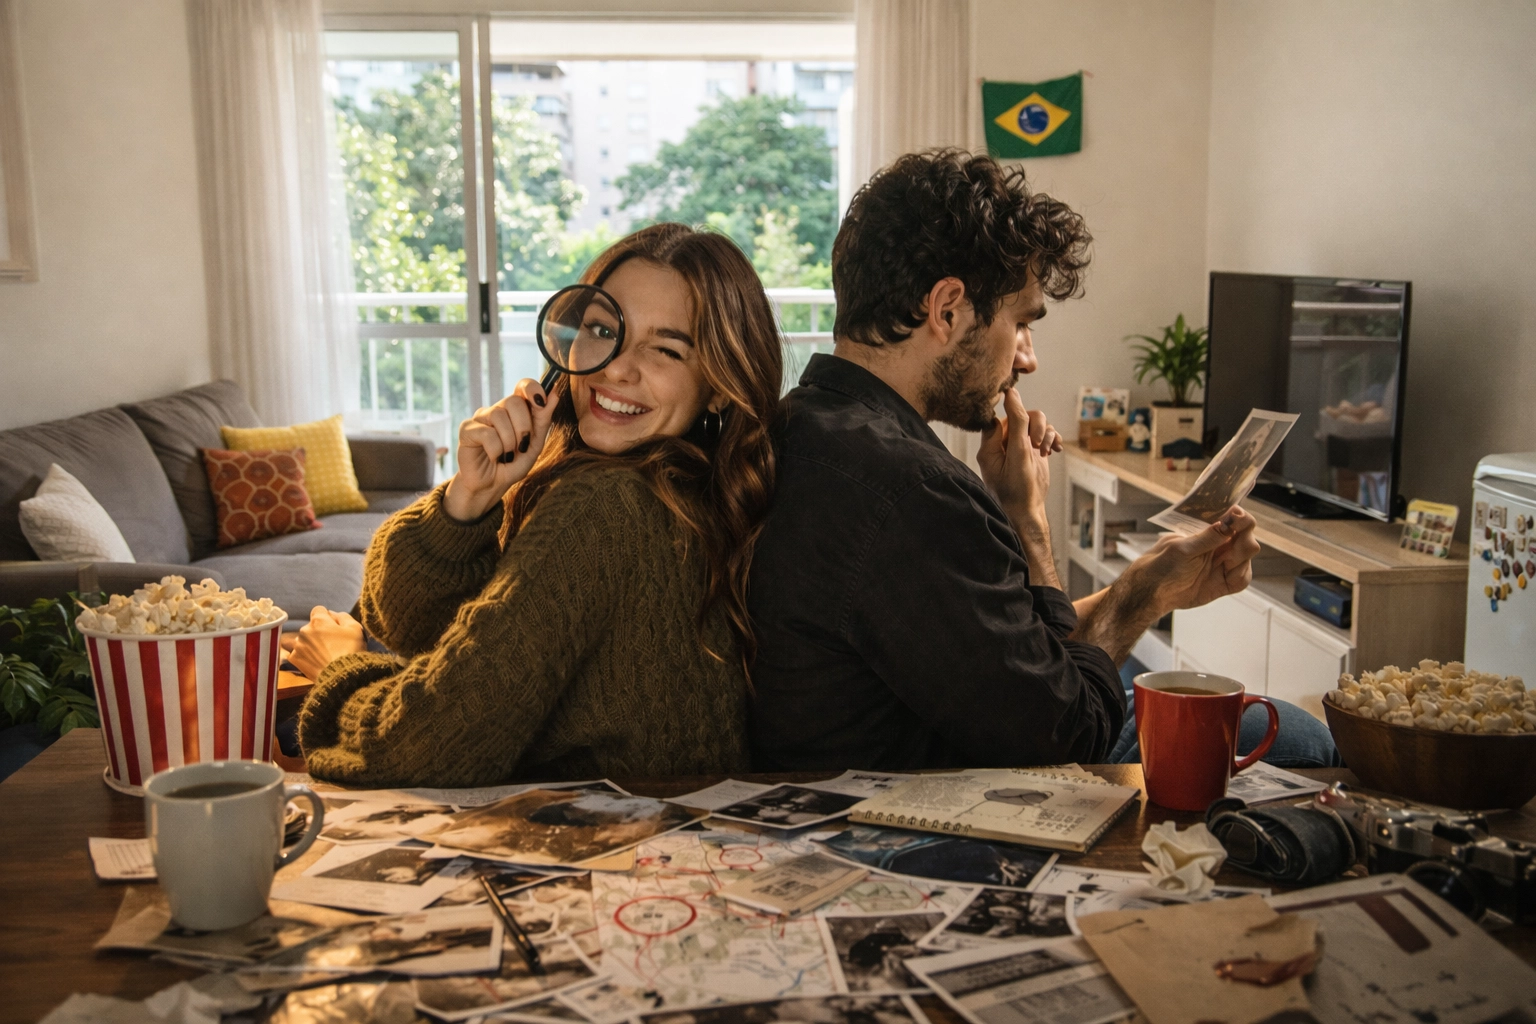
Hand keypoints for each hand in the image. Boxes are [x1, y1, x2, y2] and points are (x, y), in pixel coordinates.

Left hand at [287, 606, 366, 682]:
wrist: (341, 677)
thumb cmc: (350, 651)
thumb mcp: (355, 628)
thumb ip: (343, 616)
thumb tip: (334, 614)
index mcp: (318, 621)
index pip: (319, 610)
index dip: (328, 617)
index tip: (335, 626)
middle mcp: (304, 631)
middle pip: (311, 626)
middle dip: (320, 631)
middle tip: (333, 643)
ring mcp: (297, 646)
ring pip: (304, 640)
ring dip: (312, 644)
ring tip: (325, 654)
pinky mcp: (295, 660)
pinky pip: (299, 653)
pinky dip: (306, 656)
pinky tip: (318, 661)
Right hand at [443, 379, 553, 521]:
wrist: (492, 485)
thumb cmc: (512, 464)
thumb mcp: (534, 444)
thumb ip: (543, 420)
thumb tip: (554, 394)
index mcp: (515, 411)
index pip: (524, 386)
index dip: (532, 389)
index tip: (541, 402)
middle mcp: (497, 409)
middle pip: (513, 401)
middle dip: (523, 427)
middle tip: (521, 446)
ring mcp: (480, 418)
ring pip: (499, 416)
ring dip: (509, 442)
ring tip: (506, 456)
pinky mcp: (467, 429)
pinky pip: (487, 433)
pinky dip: (496, 450)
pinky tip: (494, 457)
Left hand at [975, 386, 1061, 536]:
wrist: (1028, 513)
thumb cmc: (1017, 489)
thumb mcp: (1018, 453)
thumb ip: (1016, 422)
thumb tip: (1011, 392)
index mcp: (990, 444)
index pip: (1000, 415)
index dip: (1015, 411)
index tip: (1027, 418)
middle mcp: (1003, 443)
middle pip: (1022, 416)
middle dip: (1035, 426)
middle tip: (1039, 444)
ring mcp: (1019, 447)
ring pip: (1036, 424)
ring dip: (1046, 433)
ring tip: (1046, 450)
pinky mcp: (1033, 452)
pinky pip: (1045, 434)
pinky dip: (1053, 439)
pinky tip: (1056, 450)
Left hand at [1136, 506, 1260, 616]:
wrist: (1152, 593)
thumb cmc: (1160, 565)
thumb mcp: (1182, 549)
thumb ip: (1207, 537)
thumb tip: (1228, 522)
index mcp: (1207, 531)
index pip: (1233, 518)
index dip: (1241, 517)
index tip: (1239, 516)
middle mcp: (1219, 545)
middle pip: (1246, 536)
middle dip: (1244, 539)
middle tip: (1233, 544)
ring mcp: (1223, 563)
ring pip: (1247, 556)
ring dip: (1241, 558)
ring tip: (1226, 563)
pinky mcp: (1224, 583)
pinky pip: (1243, 579)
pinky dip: (1241, 576)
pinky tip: (1228, 576)